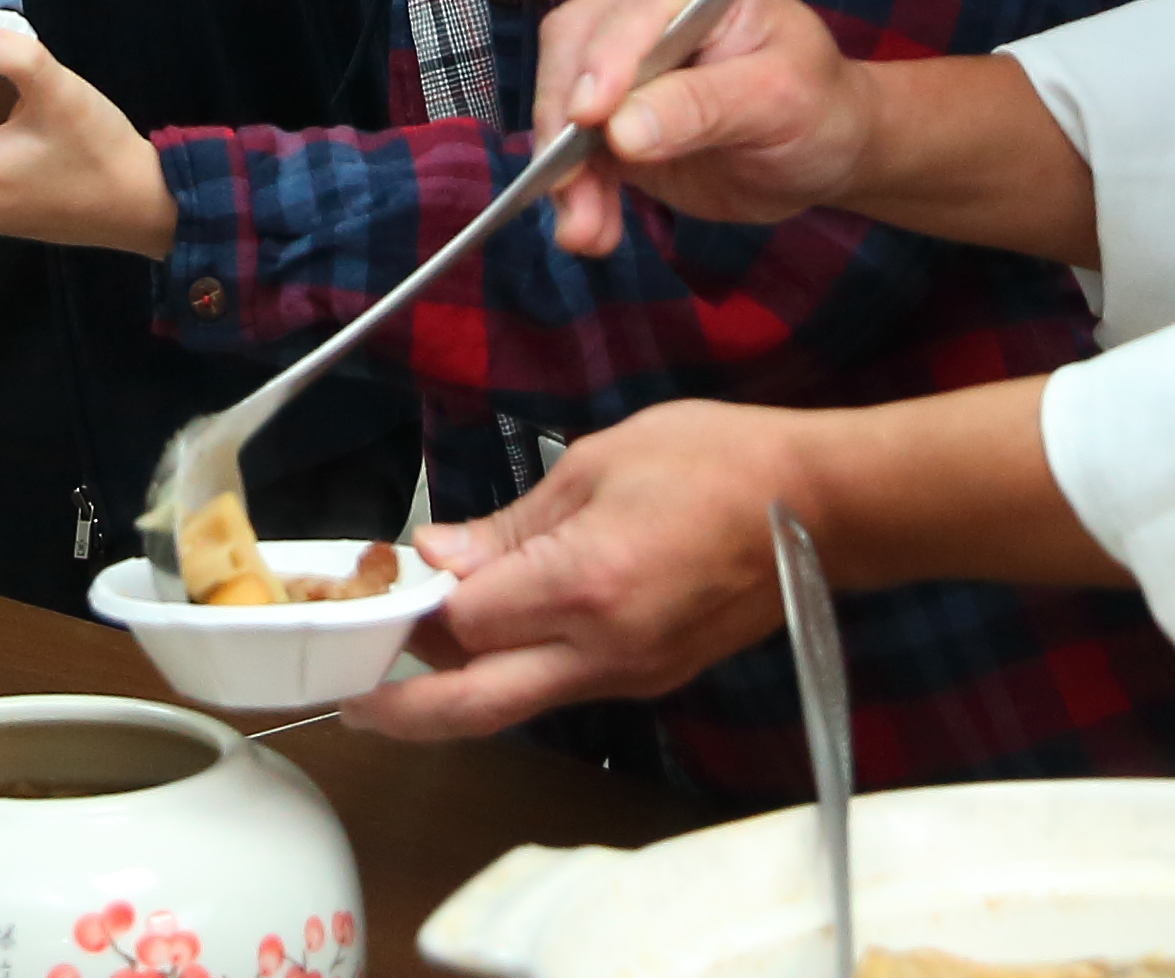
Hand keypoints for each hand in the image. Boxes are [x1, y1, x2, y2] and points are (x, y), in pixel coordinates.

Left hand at [355, 400, 801, 740]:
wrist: (822, 506)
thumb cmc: (716, 462)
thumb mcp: (598, 463)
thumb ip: (513, 524)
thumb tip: (442, 558)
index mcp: (585, 587)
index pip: (464, 624)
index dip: (415, 607)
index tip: (388, 579)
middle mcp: (604, 651)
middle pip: (477, 707)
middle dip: (403, 713)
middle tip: (351, 701)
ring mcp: (632, 675)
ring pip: (518, 706)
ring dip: (457, 691)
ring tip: (410, 657)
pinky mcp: (653, 678)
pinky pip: (563, 688)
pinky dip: (513, 672)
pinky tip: (490, 638)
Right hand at [532, 0, 864, 257]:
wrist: (824, 151)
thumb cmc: (817, 107)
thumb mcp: (778, 101)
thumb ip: (704, 107)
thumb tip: (619, 130)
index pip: (637, 6)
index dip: (606, 57)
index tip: (589, 116)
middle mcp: (648, 5)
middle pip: (576, 45)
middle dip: (566, 121)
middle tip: (568, 188)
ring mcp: (622, 59)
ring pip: (563, 98)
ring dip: (561, 167)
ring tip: (583, 232)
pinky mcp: (609, 114)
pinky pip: (571, 146)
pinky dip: (573, 190)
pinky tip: (590, 230)